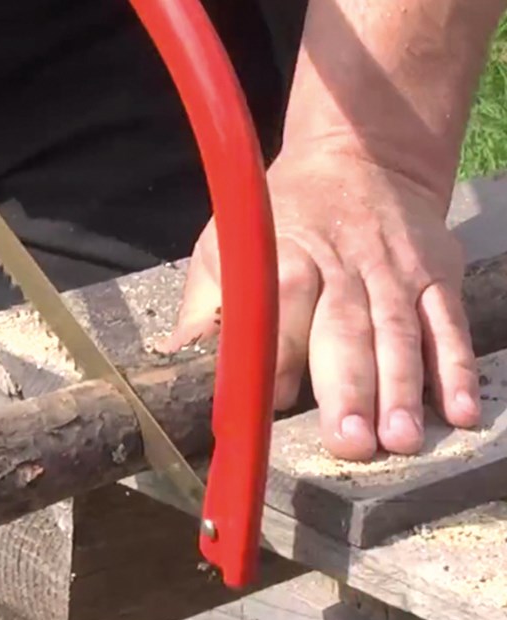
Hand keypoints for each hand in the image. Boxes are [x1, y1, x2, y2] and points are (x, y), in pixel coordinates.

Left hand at [162, 150, 480, 460]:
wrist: (361, 158)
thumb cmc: (280, 217)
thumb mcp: (228, 241)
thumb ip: (206, 305)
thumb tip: (177, 360)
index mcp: (286, 258)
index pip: (279, 309)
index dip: (276, 357)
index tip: (272, 405)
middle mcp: (343, 268)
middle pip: (345, 330)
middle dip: (349, 388)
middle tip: (350, 442)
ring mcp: (394, 274)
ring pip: (400, 334)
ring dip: (402, 390)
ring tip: (400, 439)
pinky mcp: (436, 276)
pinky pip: (449, 324)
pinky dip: (457, 367)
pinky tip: (460, 410)